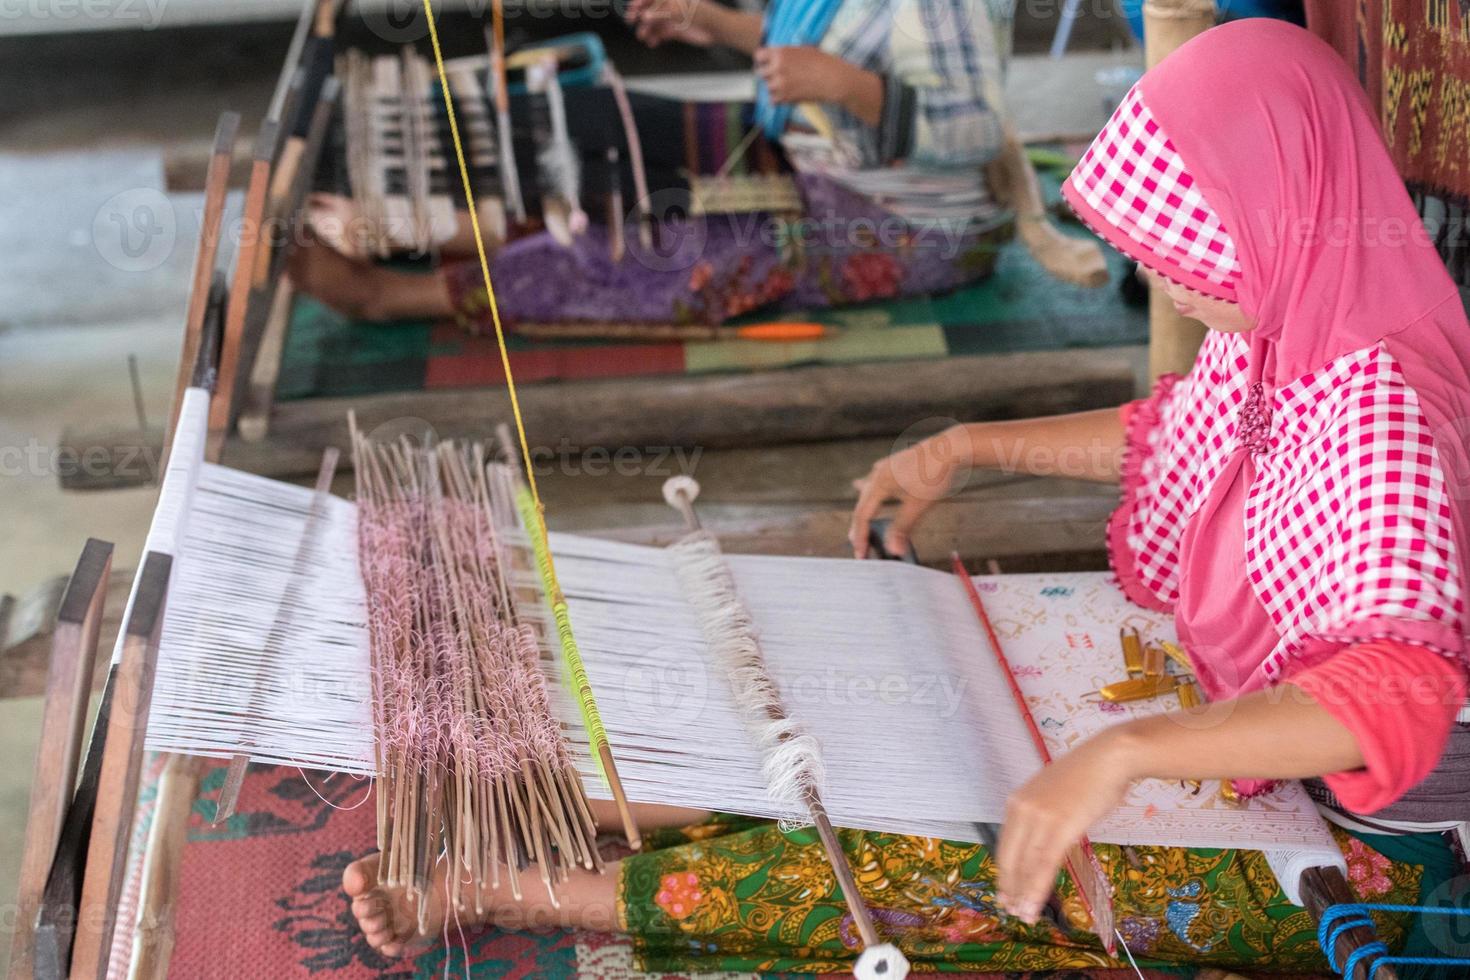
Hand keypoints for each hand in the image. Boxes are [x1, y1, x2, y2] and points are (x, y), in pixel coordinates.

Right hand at [625, 0, 713, 47]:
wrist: (716, 28)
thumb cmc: (702, 14)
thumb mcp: (679, 11)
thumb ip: (661, 13)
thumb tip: (645, 16)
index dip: (641, 2)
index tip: (632, 8)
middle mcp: (671, 7)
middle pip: (651, 10)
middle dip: (640, 16)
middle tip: (631, 21)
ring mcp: (673, 19)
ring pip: (655, 23)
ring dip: (647, 29)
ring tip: (642, 35)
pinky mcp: (676, 31)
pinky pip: (662, 34)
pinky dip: (656, 38)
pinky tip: (651, 42)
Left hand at [754, 46, 861, 105]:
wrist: (834, 79)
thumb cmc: (823, 62)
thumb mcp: (803, 49)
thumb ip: (787, 53)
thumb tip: (777, 54)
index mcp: (781, 53)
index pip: (758, 56)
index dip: (763, 60)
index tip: (767, 63)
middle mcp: (777, 68)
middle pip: (761, 73)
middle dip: (769, 74)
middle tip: (780, 76)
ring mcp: (780, 84)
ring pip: (767, 87)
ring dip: (774, 87)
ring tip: (788, 86)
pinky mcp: (785, 98)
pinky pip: (772, 100)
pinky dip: (778, 99)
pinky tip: (788, 95)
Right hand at [849, 427, 968, 557]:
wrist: (950, 448)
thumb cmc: (934, 474)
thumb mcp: (918, 505)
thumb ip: (903, 528)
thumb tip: (893, 549)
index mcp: (878, 483)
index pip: (862, 515)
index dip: (860, 536)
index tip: (861, 554)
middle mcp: (877, 474)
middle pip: (862, 505)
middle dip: (859, 527)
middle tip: (859, 546)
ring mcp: (885, 468)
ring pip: (867, 494)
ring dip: (864, 512)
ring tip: (860, 525)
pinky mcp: (894, 466)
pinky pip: (875, 484)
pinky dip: (871, 496)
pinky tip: (866, 490)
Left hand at [994, 730, 1135, 923]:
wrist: (1108, 757)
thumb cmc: (1087, 776)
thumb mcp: (1054, 795)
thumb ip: (1043, 817)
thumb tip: (1042, 841)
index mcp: (1017, 801)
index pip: (1005, 844)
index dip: (1005, 872)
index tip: (1004, 892)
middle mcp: (1022, 808)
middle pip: (1011, 857)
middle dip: (1011, 888)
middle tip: (1012, 912)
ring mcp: (1039, 817)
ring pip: (1026, 864)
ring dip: (1024, 894)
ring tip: (1024, 916)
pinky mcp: (1059, 826)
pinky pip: (1044, 863)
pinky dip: (1037, 887)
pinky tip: (1035, 904)